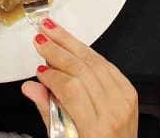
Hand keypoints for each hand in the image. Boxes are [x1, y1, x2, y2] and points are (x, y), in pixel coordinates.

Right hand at [21, 19, 137, 137]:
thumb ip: (47, 111)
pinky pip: (105, 62)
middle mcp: (113, 112)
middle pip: (82, 70)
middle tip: (41, 38)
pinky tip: (73, 43)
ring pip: (94, 60)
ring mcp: (123, 99)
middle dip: (57, 49)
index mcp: (96, 129)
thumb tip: (31, 88)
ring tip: (53, 30)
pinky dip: (86, 51)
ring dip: (70, 42)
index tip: (39, 71)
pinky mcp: (128, 89)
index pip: (71, 89)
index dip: (52, 75)